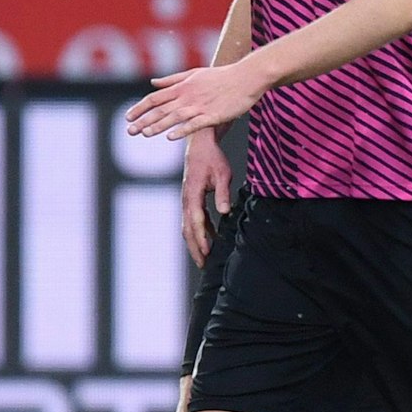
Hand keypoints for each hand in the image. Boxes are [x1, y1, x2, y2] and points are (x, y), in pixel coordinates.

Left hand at [125, 61, 267, 141]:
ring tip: (145, 134)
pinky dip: (182, 130)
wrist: (246, 78)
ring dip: (158, 126)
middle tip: (129, 131)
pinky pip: (194, 124)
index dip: (139, 108)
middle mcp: (187, 96)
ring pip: (174, 117)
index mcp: (182, 86)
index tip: (128, 117)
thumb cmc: (221, 76)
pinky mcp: (213, 115)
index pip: (154, 98)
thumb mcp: (194, 73)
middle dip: (143, 120)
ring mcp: (200, 106)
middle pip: (160, 109)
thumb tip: (153, 82)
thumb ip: (172, 79)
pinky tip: (171, 137)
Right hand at [179, 131, 233, 267]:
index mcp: (193, 194)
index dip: (201, 237)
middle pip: (188, 229)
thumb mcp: (223, 173)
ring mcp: (186, 200)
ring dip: (196, 242)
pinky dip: (201, 231)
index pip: (196, 220)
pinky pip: (194, 219)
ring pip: (188, 227)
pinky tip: (212, 240)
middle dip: (195, 247)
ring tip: (204, 259)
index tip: (206, 252)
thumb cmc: (212, 158)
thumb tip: (225, 211)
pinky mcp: (191, 200)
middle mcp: (186, 200)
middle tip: (203, 265)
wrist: (199, 146)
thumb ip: (223, 193)